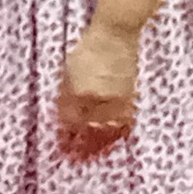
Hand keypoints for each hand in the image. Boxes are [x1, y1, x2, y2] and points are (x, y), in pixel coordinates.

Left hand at [57, 24, 137, 161]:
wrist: (116, 33)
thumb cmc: (89, 48)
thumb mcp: (69, 70)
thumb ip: (66, 96)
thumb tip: (64, 120)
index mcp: (78, 91)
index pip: (69, 122)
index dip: (65, 138)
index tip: (63, 149)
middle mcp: (97, 97)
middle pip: (87, 130)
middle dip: (81, 148)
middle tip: (76, 160)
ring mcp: (115, 98)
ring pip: (106, 129)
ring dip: (99, 145)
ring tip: (94, 155)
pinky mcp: (129, 96)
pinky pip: (123, 121)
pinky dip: (117, 132)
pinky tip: (113, 140)